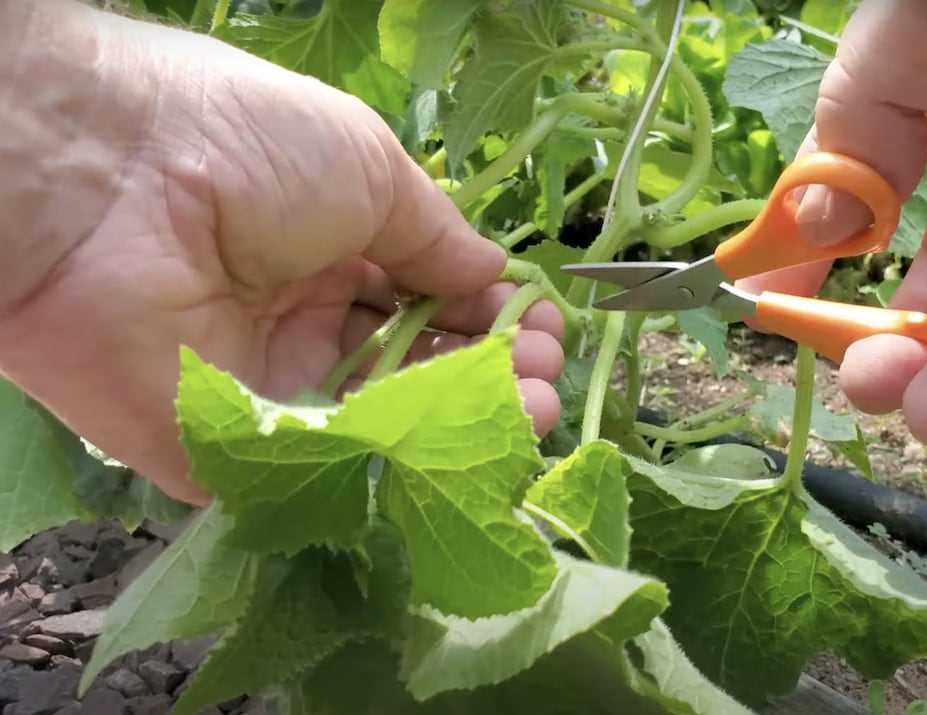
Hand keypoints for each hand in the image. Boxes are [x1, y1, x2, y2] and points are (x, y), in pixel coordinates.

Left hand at [0, 2, 562, 504]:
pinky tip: (467, 440)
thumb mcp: (366, 166)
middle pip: (414, 364)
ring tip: (536, 407)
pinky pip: (329, 466)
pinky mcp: (233, 451)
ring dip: (465, 416)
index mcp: (329, 246)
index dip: (489, 315)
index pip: (426, 296)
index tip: (543, 327)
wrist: (107, 182)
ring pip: (383, 421)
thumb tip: (494, 277)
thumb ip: (435, 236)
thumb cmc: (245, 147)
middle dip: (492, 371)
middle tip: (546, 375)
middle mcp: (304, 319)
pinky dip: (402, 458)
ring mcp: (270, 388)